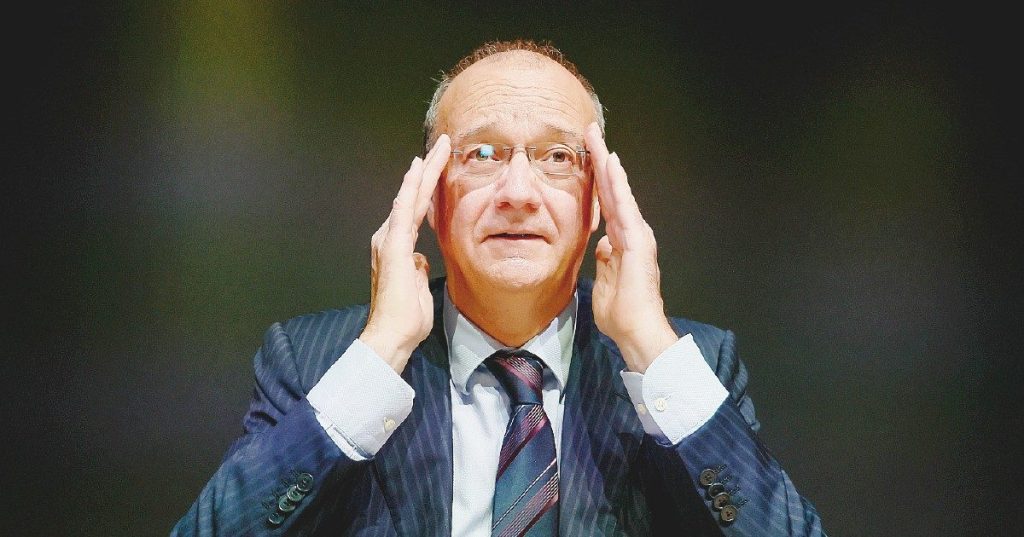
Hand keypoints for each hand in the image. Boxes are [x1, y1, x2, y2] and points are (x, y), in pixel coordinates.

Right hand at [360, 135, 451, 372]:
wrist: (392, 335)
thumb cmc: (406, 319)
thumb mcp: (418, 287)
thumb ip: (417, 269)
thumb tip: (420, 260)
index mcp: (397, 248)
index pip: (417, 210)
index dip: (428, 187)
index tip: (438, 166)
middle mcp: (389, 238)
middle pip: (414, 197)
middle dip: (428, 170)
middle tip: (441, 144)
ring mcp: (389, 239)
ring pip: (410, 196)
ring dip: (424, 171)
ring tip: (437, 148)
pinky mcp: (393, 244)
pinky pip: (404, 209)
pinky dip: (411, 188)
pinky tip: (418, 169)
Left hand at [584, 123, 677, 372]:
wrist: (637, 331)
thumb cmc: (621, 314)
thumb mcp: (605, 282)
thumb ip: (604, 262)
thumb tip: (602, 246)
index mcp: (622, 243)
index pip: (606, 204)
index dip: (596, 181)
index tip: (587, 158)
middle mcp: (632, 234)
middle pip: (613, 190)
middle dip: (601, 161)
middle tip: (590, 133)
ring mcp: (637, 235)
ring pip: (619, 192)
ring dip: (608, 164)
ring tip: (597, 138)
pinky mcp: (639, 241)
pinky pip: (625, 206)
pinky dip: (618, 184)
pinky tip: (611, 164)